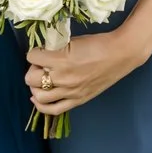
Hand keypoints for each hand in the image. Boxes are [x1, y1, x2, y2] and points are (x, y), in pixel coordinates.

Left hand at [26, 34, 143, 120]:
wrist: (121, 54)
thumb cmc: (97, 44)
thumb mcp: (71, 42)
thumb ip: (54, 50)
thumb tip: (41, 54)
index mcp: (60, 61)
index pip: (32, 58)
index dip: (34, 53)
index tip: (40, 52)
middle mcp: (63, 78)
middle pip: (31, 79)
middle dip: (33, 70)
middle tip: (41, 66)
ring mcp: (71, 92)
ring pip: (39, 96)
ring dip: (35, 87)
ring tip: (41, 80)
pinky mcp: (79, 100)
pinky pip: (54, 109)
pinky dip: (42, 106)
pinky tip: (37, 99)